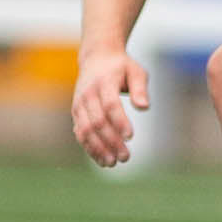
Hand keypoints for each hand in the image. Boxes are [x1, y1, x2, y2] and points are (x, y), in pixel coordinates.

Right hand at [71, 48, 149, 167]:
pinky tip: (102, 160)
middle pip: (97, 122)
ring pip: (85, 130)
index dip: (120, 121)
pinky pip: (80, 132)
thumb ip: (140, 88)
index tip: (131, 137)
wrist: (96, 58)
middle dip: (111, 141)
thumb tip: (144, 107)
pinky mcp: (77, 113)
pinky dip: (89, 147)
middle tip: (126, 157)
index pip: (110, 105)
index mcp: (104, 83)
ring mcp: (79, 104)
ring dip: (98, 148)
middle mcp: (87, 94)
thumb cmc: (122, 67)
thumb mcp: (136, 71)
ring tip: (113, 163)